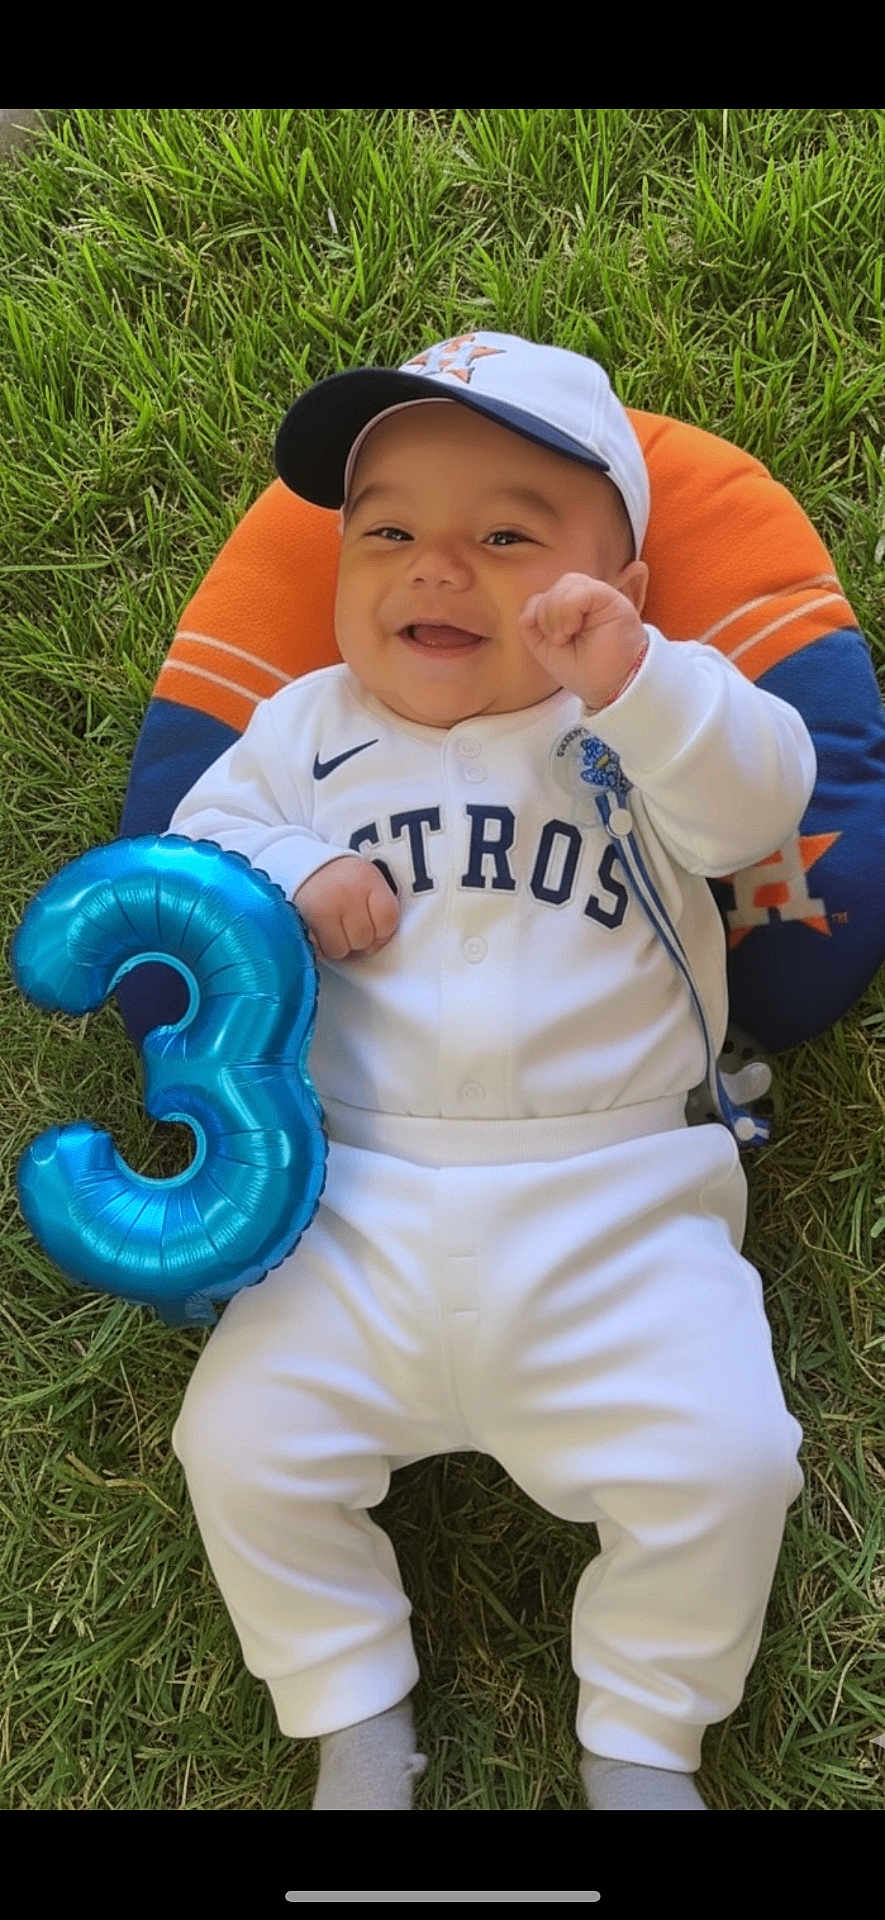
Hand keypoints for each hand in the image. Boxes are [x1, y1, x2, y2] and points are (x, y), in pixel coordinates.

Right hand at [294, 856, 399, 960]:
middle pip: (365, 938)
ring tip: (337, 929)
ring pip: (343, 949)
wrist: (307, 868)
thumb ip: (378, 908)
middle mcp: (348, 891)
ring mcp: (328, 905)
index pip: (388, 918)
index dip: (383, 932)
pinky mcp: (311, 919)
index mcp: (368, 879)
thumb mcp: (366, 881)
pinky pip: (324, 949)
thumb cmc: (341, 879)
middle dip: (360, 939)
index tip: (377, 930)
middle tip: (351, 927)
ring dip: (341, 945)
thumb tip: (380, 942)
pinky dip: (324, 947)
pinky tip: (324, 932)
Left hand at [518, 572, 646, 708]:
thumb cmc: (585, 670)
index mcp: (567, 611)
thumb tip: (527, 611)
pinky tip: (574, 627)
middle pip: (551, 590)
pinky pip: (580, 589)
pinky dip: (569, 608)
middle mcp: (583, 601)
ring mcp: (597, 596)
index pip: (540, 599)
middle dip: (546, 617)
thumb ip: (532, 627)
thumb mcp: (546, 650)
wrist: (612, 685)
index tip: (553, 642)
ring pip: (565, 584)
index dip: (536, 617)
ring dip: (557, 612)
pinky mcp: (609, 596)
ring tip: (568, 634)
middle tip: (561, 640)